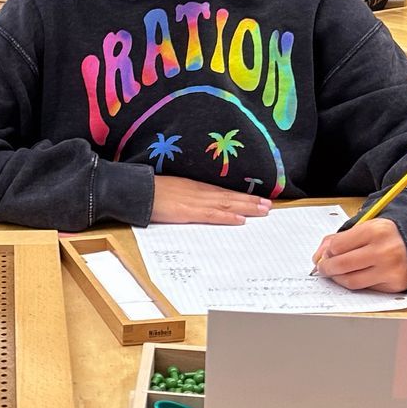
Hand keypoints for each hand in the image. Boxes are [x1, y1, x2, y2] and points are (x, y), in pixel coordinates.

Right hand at [149, 179, 272, 225]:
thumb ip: (185, 195)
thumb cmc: (150, 191)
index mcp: (195, 187)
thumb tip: (193, 203)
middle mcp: (199, 192)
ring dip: (246, 207)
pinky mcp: (188, 212)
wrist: (137, 190)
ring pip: (226, 204)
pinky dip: (227, 217)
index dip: (241, 196)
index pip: (223, 192)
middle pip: (229, 197)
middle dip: (250, 201)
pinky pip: (212, 215)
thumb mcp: (171, 189)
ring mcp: (195, 201)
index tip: (257, 198)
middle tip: (269, 205)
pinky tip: (240, 220)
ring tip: (263, 211)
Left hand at [311, 219, 406, 292]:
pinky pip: (367, 288)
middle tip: (323, 269)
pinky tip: (358, 275)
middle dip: (327, 269)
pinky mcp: (395, 284)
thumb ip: (337, 239)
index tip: (326, 255)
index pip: (337, 246)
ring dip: (339, 279)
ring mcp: (391, 270)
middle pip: (342, 265)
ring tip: (337, 274)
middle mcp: (384, 251)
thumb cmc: (386, 235)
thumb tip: (317, 258)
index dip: (327, 253)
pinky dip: (358, 283)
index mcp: (375, 231)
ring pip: (352, 281)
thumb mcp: (364, 228)